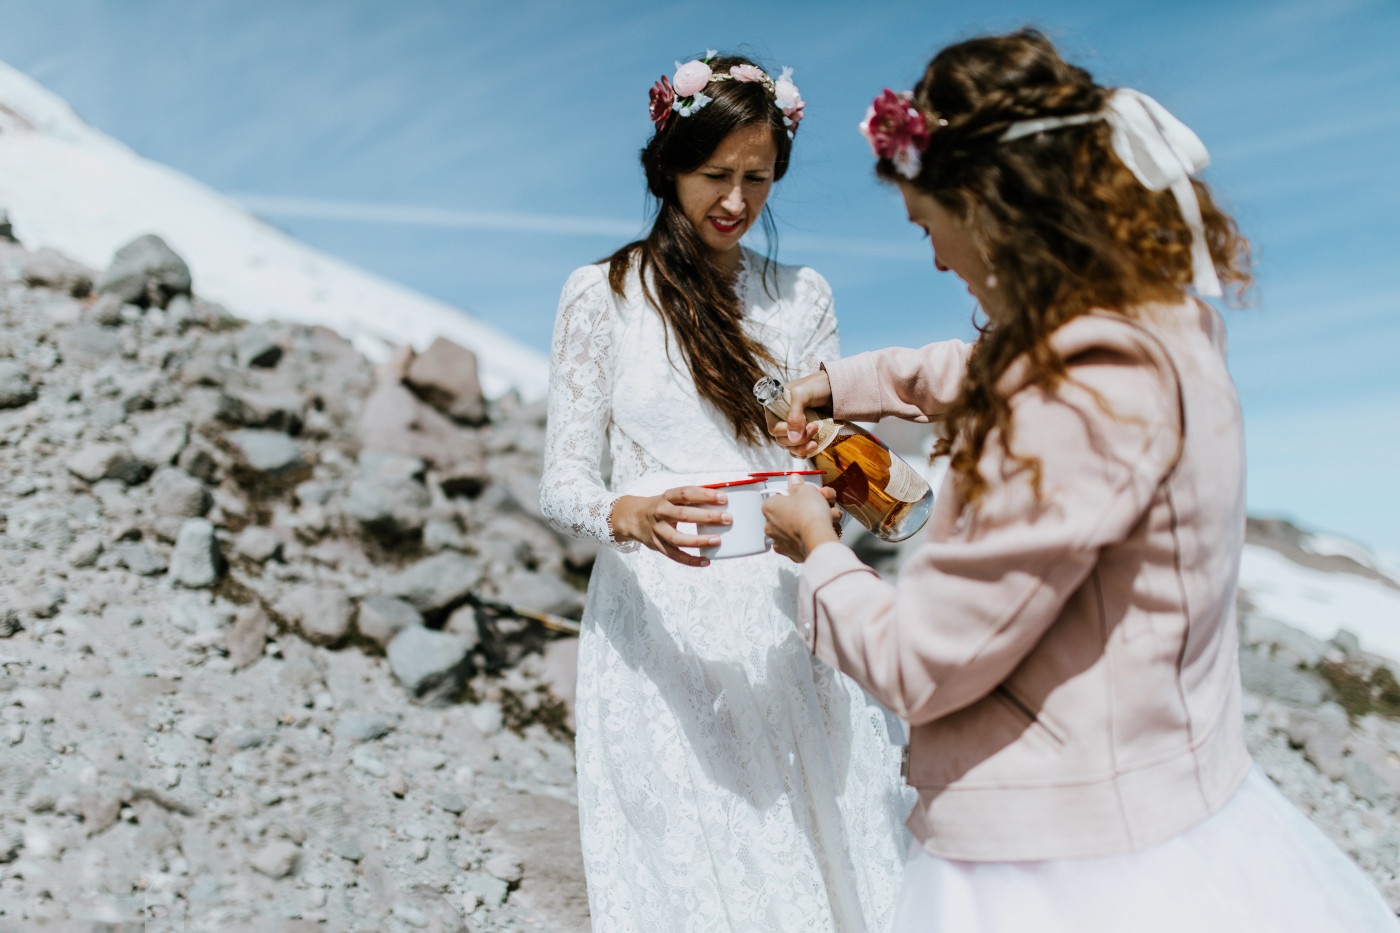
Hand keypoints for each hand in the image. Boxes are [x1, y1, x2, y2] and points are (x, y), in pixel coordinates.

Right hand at [609, 487, 729, 566]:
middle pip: (684, 515)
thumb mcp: (671, 498)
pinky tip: (706, 561)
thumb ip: (691, 500)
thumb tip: (721, 502)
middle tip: (727, 519)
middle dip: (707, 517)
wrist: (632, 518)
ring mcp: (658, 531)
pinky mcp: (657, 546)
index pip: (686, 493)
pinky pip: (675, 555)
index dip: (705, 495)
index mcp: (666, 497)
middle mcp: (660, 513)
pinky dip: (691, 560)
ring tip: (717, 540)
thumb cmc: (661, 506)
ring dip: (699, 540)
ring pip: (678, 538)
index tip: (723, 499)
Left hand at [762, 480, 840, 562]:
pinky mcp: (793, 554)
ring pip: (799, 527)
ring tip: (828, 517)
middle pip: (791, 513)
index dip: (797, 495)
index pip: (781, 497)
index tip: (808, 494)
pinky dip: (814, 536)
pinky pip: (804, 541)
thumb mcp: (805, 489)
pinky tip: (825, 530)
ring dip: (815, 521)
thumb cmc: (809, 513)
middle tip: (821, 503)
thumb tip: (794, 479)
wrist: (818, 538)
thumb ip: (798, 484)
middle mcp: (771, 527)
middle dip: (808, 508)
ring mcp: (781, 542)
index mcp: (769, 508)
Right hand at [764, 370, 833, 458]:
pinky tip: (811, 449)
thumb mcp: (802, 395)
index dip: (789, 431)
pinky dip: (803, 451)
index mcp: (774, 407)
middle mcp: (780, 418)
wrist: (834, 389)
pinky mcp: (801, 434)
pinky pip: (796, 449)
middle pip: (781, 439)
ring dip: (802, 448)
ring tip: (815, 442)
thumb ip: (795, 415)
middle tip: (815, 428)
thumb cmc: (816, 386)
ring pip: (789, 446)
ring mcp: (790, 427)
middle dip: (799, 439)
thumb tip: (792, 438)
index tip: (809, 424)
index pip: (774, 428)